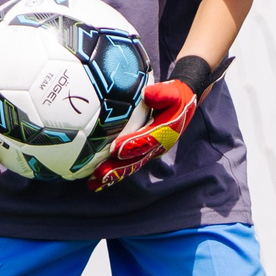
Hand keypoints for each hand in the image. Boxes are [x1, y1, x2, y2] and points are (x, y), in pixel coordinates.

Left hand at [89, 54, 227, 190]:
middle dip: (118, 168)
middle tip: (100, 175)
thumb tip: (147, 94)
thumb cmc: (174, 97)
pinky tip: (97, 179)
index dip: (133, 145)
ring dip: (113, 175)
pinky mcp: (142, 153)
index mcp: (166, 132)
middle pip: (136, 159)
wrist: (182, 105)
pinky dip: (113, 171)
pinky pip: (127, 164)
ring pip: (130, 165)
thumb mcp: (172, 92)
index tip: (117, 149)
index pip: (148, 140)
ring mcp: (150, 152)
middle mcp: (158, 146)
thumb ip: (162, 94)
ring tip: (94, 184)